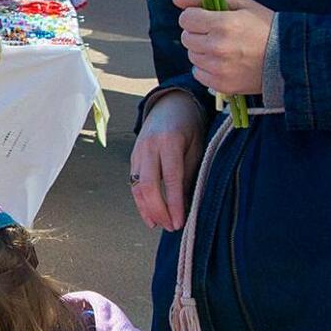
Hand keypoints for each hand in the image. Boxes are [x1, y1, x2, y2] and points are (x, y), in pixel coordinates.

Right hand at [131, 91, 203, 230]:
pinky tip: (150, 213)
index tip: (180, 222)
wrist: (170, 104)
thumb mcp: (197, 145)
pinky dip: (141, 200)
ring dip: (147, 209)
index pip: (171, 180)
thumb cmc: (189, 125)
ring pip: (137, 186)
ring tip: (158, 225)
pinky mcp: (133, 157)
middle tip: (170, 227)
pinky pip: (134, 182)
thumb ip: (190, 172)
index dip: (174, 204)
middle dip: (158, 211)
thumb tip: (187, 202)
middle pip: (148, 186)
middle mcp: (149, 147)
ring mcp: (138, 152)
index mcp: (169, 142)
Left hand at [175, 0, 273, 99]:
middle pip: (187, 38)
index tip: (207, 18)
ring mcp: (218, 68)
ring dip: (202, 51)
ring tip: (223, 48)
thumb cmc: (265, 27)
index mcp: (222, 24)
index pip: (186, 19)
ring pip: (191, 56)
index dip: (195, 17)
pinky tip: (224, 62)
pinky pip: (198, 73)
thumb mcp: (240, 5)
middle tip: (217, 34)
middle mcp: (217, 48)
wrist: (288, 58)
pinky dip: (207, 68)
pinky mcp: (221, 85)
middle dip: (198, 33)